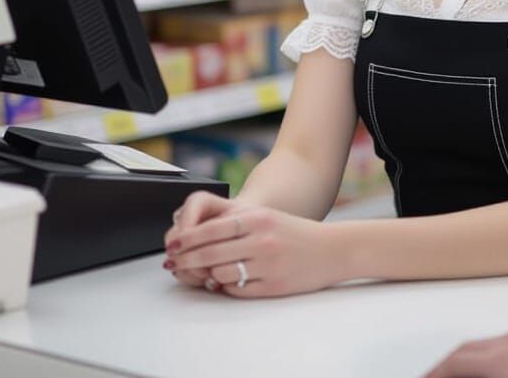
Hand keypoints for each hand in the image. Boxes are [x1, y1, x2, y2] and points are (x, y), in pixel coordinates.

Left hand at [165, 205, 345, 297]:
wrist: (333, 249)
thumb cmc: (297, 233)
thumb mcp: (268, 218)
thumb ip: (237, 224)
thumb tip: (199, 238)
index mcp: (259, 219)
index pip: (213, 229)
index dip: (188, 238)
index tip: (174, 245)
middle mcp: (262, 240)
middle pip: (212, 253)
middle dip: (188, 260)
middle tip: (174, 263)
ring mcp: (268, 264)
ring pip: (222, 273)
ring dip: (207, 275)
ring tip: (202, 273)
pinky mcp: (274, 286)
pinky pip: (239, 290)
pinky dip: (227, 287)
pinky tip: (225, 282)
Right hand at [424, 327, 507, 377]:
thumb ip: (481, 377)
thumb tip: (463, 376)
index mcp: (499, 360)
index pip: (455, 363)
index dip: (435, 374)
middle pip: (467, 351)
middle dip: (449, 366)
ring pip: (488, 346)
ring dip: (472, 362)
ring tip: (467, 377)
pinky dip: (494, 358)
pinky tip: (499, 371)